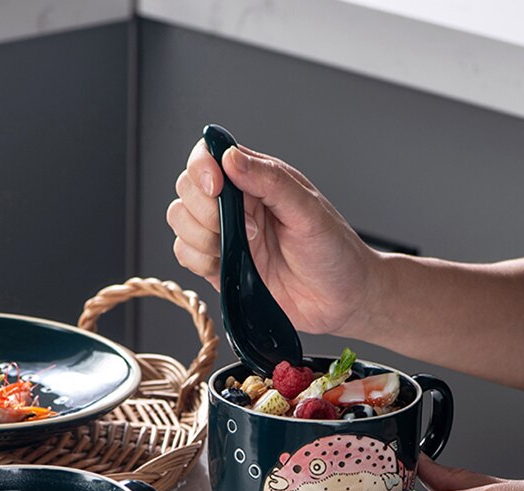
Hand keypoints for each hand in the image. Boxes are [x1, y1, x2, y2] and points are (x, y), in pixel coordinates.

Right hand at [166, 139, 378, 336]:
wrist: (342, 300)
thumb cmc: (335, 252)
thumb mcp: (309, 210)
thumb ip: (270, 181)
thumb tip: (230, 158)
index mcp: (257, 180)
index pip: (209, 156)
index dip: (202, 167)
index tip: (216, 186)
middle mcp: (236, 205)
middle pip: (187, 189)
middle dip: (203, 208)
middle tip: (245, 228)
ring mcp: (225, 236)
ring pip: (181, 221)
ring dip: (201, 236)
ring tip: (241, 248)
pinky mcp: (219, 267)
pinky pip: (185, 255)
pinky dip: (198, 260)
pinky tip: (228, 266)